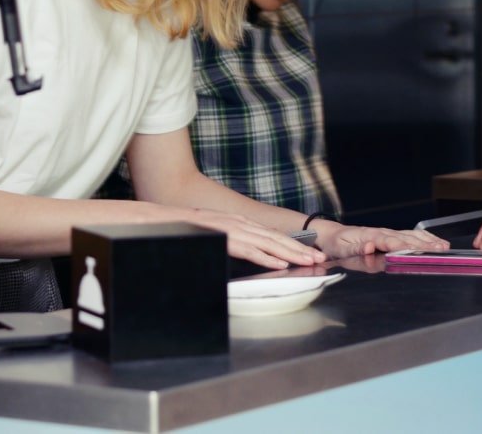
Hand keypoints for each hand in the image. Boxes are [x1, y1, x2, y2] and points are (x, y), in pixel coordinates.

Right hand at [188, 210, 327, 269]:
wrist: (161, 219)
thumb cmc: (188, 231)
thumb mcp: (217, 236)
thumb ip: (234, 244)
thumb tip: (249, 255)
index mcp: (240, 224)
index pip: (273, 236)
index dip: (294, 245)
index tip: (311, 254)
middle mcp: (240, 224)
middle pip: (277, 238)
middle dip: (301, 249)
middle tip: (320, 259)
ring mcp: (232, 230)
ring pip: (268, 243)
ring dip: (291, 253)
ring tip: (308, 261)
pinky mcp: (223, 238)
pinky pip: (248, 249)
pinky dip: (266, 257)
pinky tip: (280, 263)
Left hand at [313, 222, 448, 258]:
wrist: (334, 235)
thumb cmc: (338, 245)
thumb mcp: (342, 250)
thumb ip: (357, 250)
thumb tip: (370, 248)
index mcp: (370, 237)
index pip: (390, 242)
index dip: (404, 246)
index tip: (417, 251)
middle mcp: (382, 233)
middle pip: (406, 238)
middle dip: (424, 244)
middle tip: (440, 249)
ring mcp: (387, 233)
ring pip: (411, 236)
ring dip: (428, 240)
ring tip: (443, 246)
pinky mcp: (390, 236)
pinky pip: (409, 236)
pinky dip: (423, 238)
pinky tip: (434, 241)